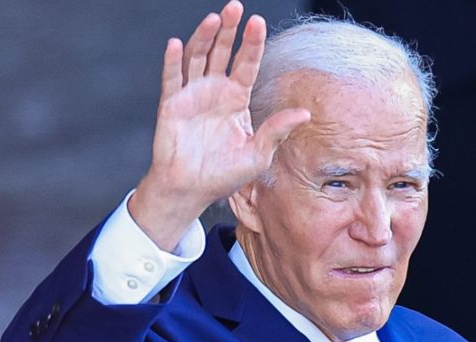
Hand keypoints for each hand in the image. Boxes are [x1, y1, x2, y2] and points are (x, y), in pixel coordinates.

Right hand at [130, 1, 309, 250]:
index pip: (246, 64)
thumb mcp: (258, 154)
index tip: (258, 22)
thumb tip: (304, 114)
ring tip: (214, 19)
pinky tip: (177, 43)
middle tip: (236, 8)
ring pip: (197, 58)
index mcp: (236, 99)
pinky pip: (171, 79)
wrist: (192, 189)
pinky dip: (173, 61)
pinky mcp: (171, 105)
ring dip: (203, 37)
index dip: (252, 43)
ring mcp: (191, 95)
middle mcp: (214, 91)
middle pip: (221, 52)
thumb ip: (277, 131)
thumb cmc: (225, 174)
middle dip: (229, 30)